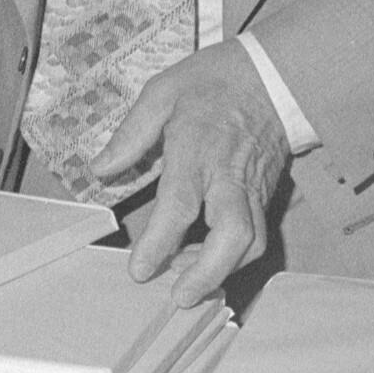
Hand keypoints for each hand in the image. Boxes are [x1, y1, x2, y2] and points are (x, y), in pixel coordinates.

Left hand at [87, 41, 292, 306]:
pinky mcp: (266, 194)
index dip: (161, 242)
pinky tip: (208, 262)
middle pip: (233, 235)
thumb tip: (100, 168)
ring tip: (187, 282)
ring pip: (251, 242)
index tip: (140, 270)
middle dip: (209, 272)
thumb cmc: (212, 82)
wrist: (273, 76)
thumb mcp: (161, 92)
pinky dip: (235, 258)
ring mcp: (253, 188)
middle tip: (181, 296)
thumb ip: (130, 134)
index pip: (181, 204)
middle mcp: (230, 175)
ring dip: (223, 270)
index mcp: (198, 149)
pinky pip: (257, 234)